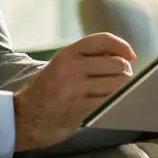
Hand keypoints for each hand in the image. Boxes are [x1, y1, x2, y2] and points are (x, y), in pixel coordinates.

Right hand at [12, 33, 135, 150]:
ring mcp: (75, 88)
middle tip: (124, 78)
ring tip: (117, 92)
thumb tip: (120, 55)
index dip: (121, 46)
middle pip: (115, 63)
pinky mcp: (80, 108)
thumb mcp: (62, 66)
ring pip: (116, 83)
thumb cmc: (48, 90)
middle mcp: (72, 67)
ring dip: (123, 88)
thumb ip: (86, 58)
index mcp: (68, 53)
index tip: (131, 55)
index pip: (102, 40)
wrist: (26, 117)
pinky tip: (111, 103)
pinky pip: (109, 100)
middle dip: (125, 71)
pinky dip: (116, 101)